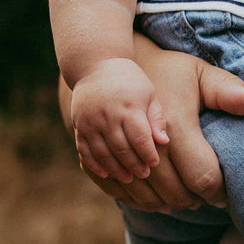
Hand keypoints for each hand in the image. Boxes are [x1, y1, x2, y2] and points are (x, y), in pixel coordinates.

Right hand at [70, 58, 168, 182]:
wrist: (95, 64)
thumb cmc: (129, 81)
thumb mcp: (148, 93)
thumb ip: (156, 118)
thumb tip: (164, 142)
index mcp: (128, 107)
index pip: (139, 137)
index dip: (147, 153)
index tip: (154, 163)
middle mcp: (107, 115)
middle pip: (121, 148)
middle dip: (134, 164)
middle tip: (144, 174)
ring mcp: (90, 121)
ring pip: (103, 153)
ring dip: (116, 169)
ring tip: (129, 178)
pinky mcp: (79, 125)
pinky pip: (84, 150)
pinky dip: (94, 164)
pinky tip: (106, 174)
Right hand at [113, 44, 243, 211]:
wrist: (123, 68)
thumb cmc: (171, 73)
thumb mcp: (201, 75)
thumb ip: (229, 91)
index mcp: (175, 126)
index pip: (203, 177)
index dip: (219, 192)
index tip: (227, 192)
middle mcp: (148, 145)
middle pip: (178, 195)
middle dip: (197, 201)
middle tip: (209, 196)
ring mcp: (124, 157)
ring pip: (155, 201)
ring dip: (174, 204)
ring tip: (190, 195)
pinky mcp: (105, 164)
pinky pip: (131, 198)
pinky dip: (149, 203)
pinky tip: (163, 195)